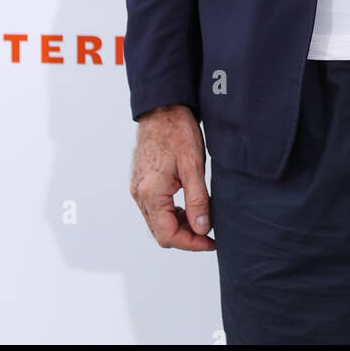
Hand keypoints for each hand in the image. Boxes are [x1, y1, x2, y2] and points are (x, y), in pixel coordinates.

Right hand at [130, 104, 215, 250]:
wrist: (163, 107)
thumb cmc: (177, 131)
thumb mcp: (194, 165)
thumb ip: (198, 200)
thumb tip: (202, 229)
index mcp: (150, 193)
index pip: (168, 235)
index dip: (191, 243)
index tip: (211, 241)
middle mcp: (140, 194)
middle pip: (161, 232)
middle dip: (186, 236)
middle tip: (209, 230)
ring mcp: (139, 188)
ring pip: (157, 221)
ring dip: (179, 225)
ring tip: (202, 216)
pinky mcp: (141, 181)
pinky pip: (154, 208)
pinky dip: (172, 213)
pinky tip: (189, 204)